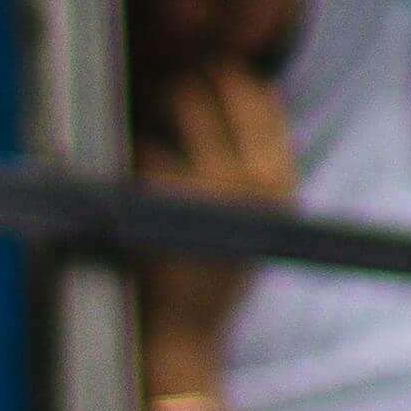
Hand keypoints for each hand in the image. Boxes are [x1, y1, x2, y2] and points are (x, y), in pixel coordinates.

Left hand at [133, 57, 295, 408]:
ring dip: (153, 103)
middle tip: (157, 88)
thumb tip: (237, 83)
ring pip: (179, 102)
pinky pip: (144, 142)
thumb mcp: (258, 221)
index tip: (194, 76)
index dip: (222, 74)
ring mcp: (212, 188)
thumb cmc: (213, 274)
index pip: (259, 91)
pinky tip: (127, 167)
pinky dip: (131, 145)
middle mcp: (257, 180)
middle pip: (218, 83)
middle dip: (183, 77)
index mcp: (282, 181)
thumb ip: (258, 162)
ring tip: (140, 120)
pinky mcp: (169, 199)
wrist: (184, 335)